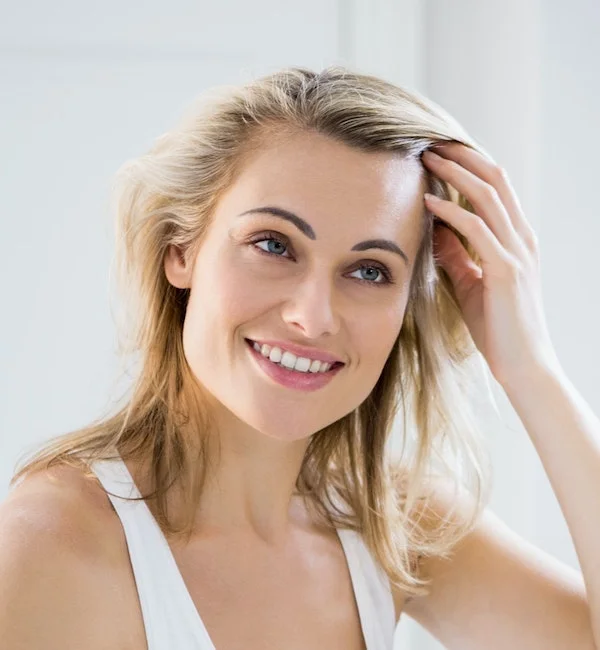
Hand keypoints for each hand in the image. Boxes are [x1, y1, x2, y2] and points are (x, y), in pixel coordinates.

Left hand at [421, 142, 561, 387]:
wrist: (523, 365)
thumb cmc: (497, 326)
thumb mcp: (471, 283)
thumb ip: (457, 254)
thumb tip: (434, 227)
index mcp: (516, 239)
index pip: (496, 187)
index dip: (469, 164)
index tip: (439, 151)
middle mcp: (521, 238)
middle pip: (495, 178)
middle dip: (463, 155)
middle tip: (431, 141)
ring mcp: (517, 252)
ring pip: (488, 196)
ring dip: (456, 173)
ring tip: (427, 158)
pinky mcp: (507, 270)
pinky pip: (477, 230)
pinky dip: (451, 212)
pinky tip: (428, 201)